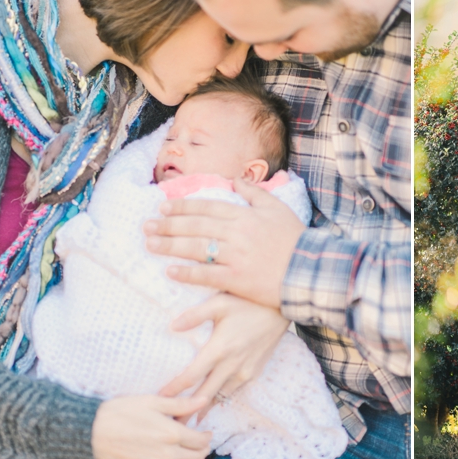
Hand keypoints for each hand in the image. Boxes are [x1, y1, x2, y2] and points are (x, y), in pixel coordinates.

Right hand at [92, 395, 211, 458]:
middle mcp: (167, 455)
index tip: (205, 432)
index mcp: (172, 434)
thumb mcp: (153, 401)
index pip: (201, 441)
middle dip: (202, 450)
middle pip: (197, 458)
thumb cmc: (122, 412)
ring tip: (188, 454)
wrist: (91, 433)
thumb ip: (182, 404)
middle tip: (199, 443)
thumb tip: (204, 400)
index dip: (207, 436)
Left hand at [144, 178, 305, 307]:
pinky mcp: (238, 279)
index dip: (183, 206)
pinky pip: (207, 275)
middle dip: (169, 225)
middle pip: (196, 226)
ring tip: (150, 244)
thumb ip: (255, 193)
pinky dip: (187, 273)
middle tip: (147, 225)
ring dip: (170, 246)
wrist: (310, 270)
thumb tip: (235, 179)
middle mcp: (237, 233)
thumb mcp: (278, 209)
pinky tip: (170, 271)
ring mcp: (236, 256)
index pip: (208, 207)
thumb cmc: (296, 239)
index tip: (163, 206)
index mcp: (246, 215)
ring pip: (196, 248)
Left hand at [159, 293, 289, 419]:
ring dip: (204, 409)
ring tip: (189, 421)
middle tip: (172, 427)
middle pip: (204, 395)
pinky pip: (233, 390)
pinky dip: (220, 398)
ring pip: (220, 396)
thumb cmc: (248, 302)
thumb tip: (172, 326)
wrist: (282, 308)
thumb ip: (195, 315)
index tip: (159, 400)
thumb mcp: (219, 302)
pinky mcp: (254, 371)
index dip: (174, 390)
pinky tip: (212, 403)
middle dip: (187, 412)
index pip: (191, 376)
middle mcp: (232, 365)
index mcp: (220, 349)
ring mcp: (245, 371)